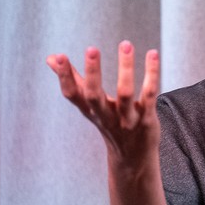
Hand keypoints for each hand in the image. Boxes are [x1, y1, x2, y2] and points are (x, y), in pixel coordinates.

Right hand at [46, 41, 160, 167]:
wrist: (133, 159)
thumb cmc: (109, 124)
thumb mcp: (90, 106)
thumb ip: (73, 80)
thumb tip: (51, 58)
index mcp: (90, 111)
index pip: (72, 95)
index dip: (64, 77)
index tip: (59, 57)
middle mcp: (106, 116)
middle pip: (95, 96)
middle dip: (92, 73)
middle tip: (91, 49)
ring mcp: (127, 119)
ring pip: (125, 93)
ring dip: (125, 68)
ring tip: (125, 44)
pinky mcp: (147, 119)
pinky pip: (149, 95)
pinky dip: (151, 75)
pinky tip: (152, 54)